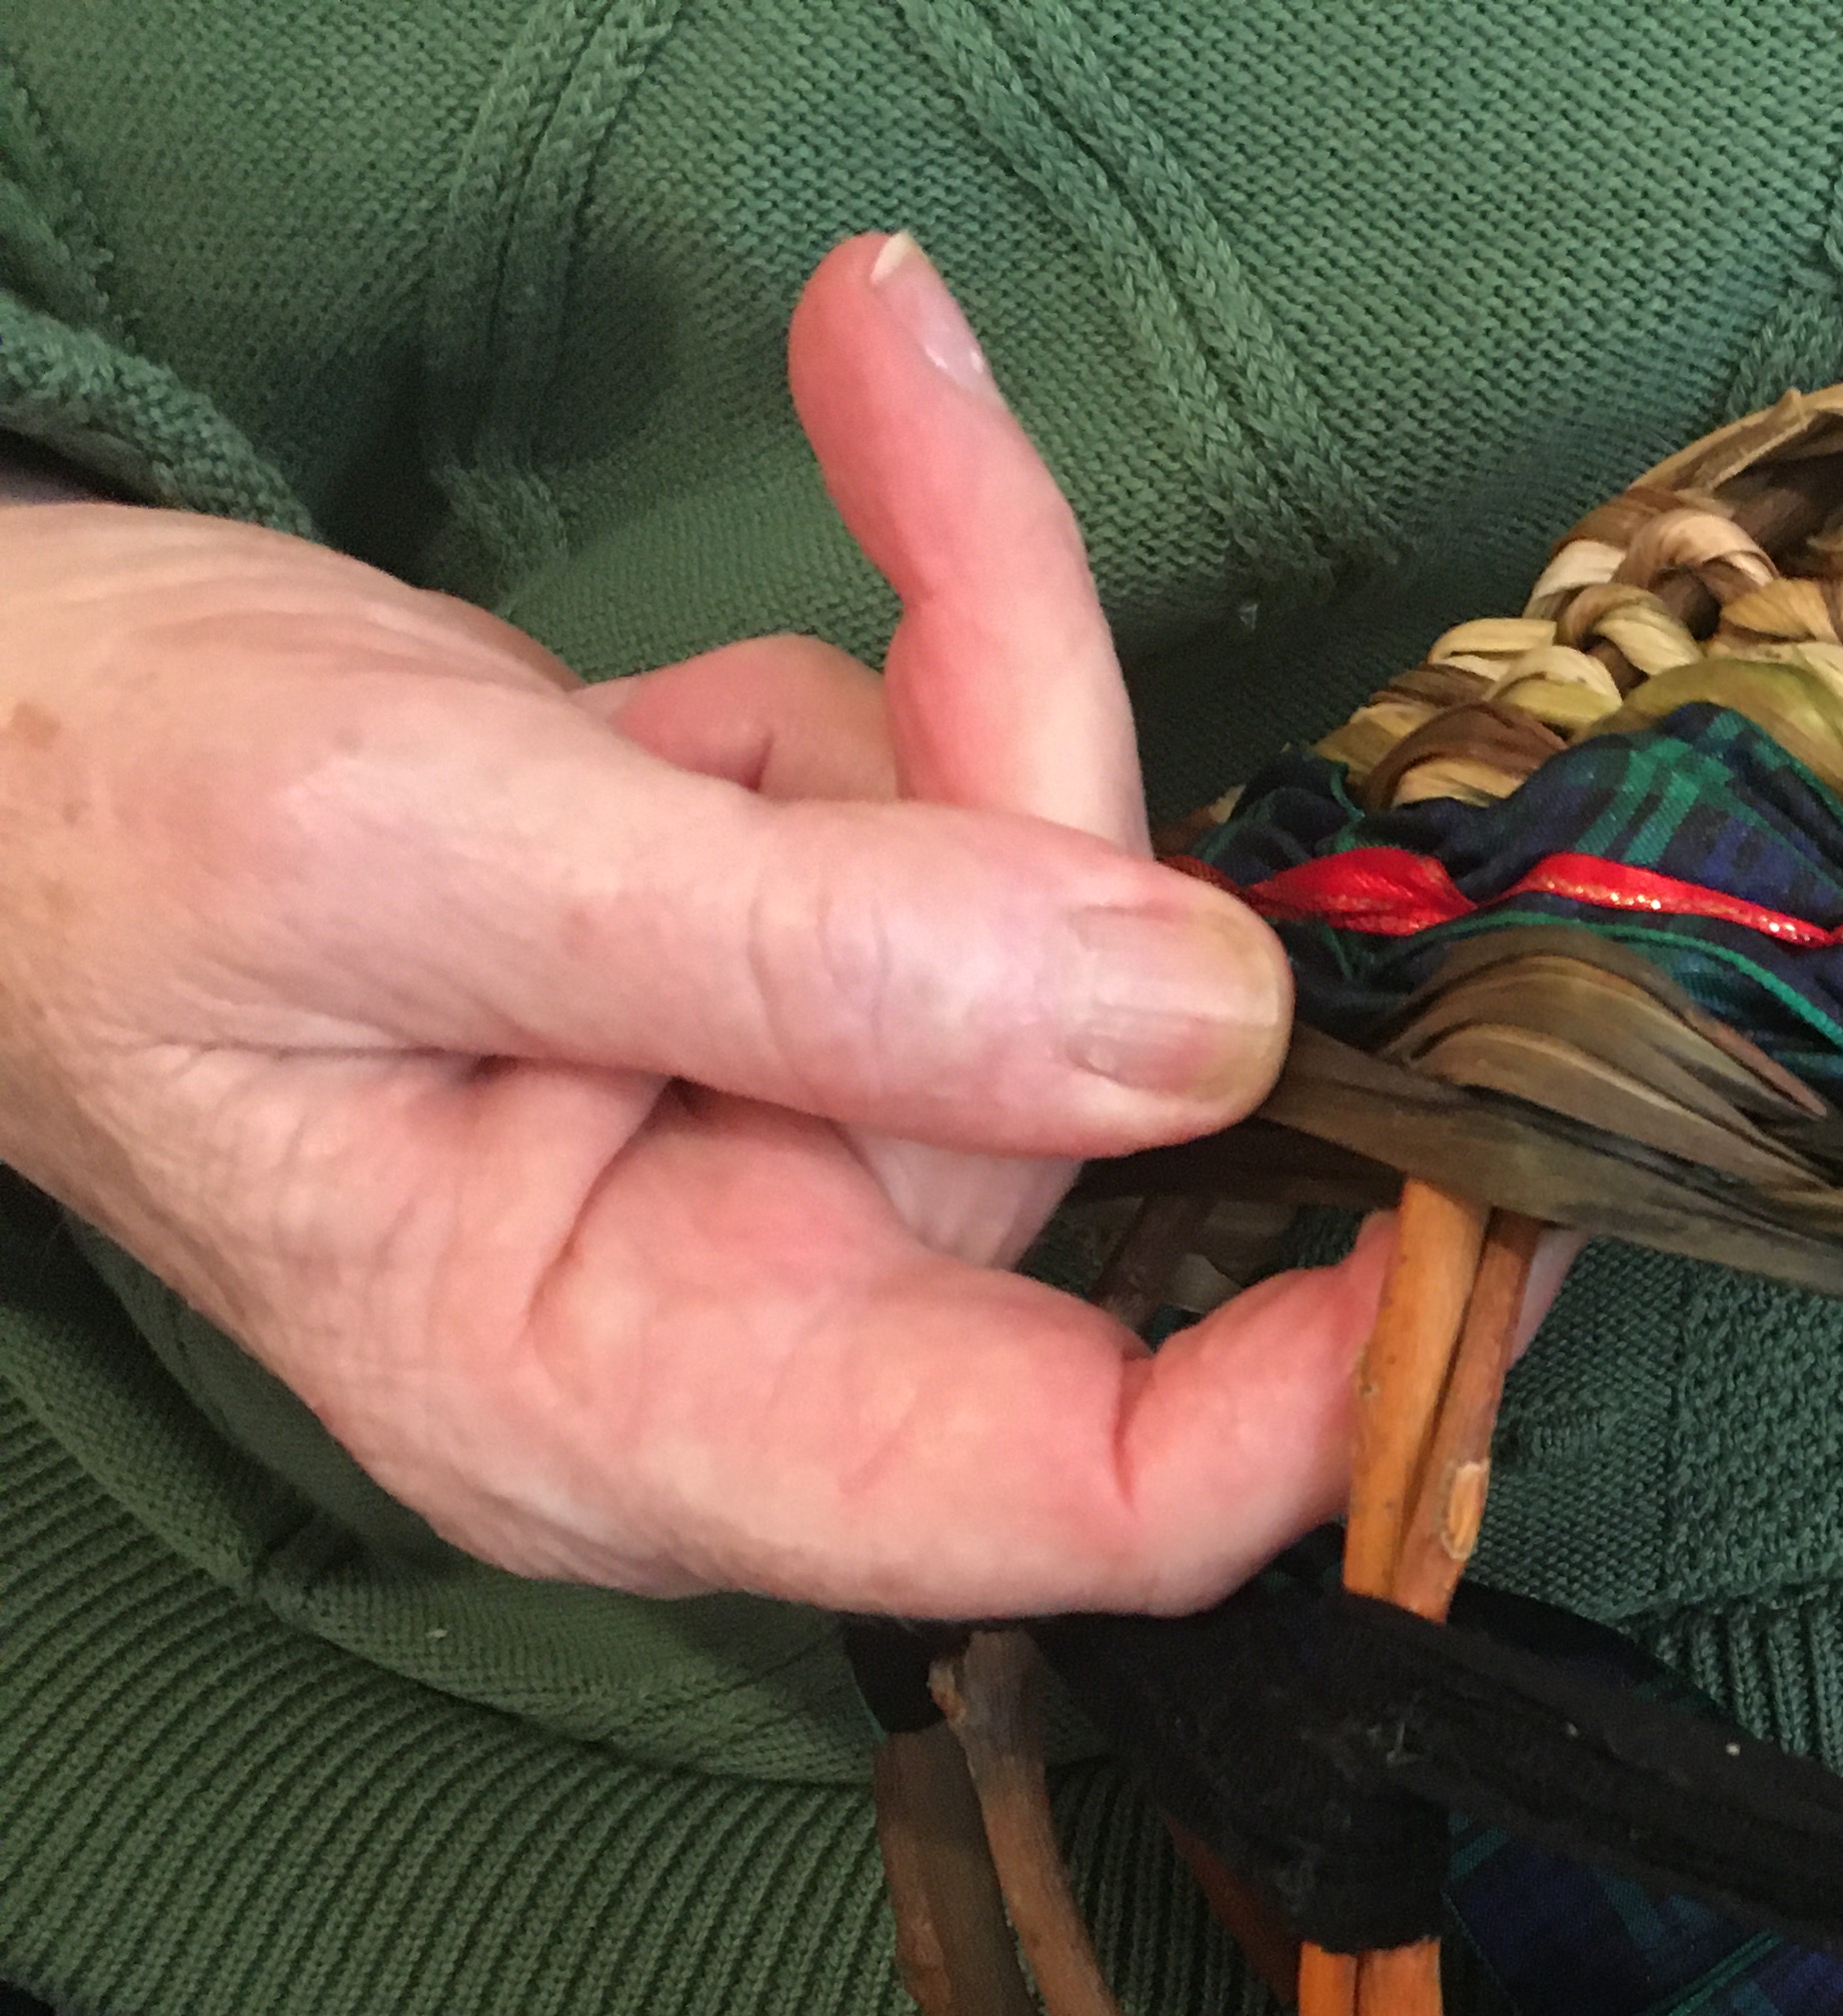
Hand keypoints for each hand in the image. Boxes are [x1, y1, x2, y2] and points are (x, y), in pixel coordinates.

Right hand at [0, 234, 1389, 1614]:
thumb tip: (1199, 1016)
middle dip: (1039, 816)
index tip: (1492, 1202)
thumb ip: (803, 950)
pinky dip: (910, 671)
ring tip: (805, 474)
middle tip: (931, 504)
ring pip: (1050, 932)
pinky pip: (976, 839)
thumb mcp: (411, 858)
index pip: (1092, 1505)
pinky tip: (757, 570)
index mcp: (640, 1413)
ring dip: (953, 693)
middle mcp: (757, 1324)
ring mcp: (797, 1162)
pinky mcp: (815, 1016)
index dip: (1329, 1390)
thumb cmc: (79, 837)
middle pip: (1091, 1124)